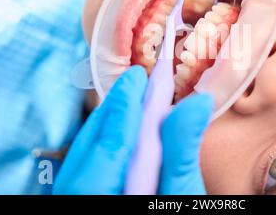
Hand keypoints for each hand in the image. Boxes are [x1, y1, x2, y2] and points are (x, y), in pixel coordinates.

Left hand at [53, 65, 212, 193]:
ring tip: (129, 102)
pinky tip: (121, 139)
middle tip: (136, 79)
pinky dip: (105, 147)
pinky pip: (86, 168)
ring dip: (110, 125)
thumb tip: (197, 101)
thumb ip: (182, 153)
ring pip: (86, 155)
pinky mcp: (86, 201)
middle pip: (94, 143)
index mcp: (101, 191)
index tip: (138, 74)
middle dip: (116, 107)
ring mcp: (78, 199)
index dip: (126, 104)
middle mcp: (81, 194)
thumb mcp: (182, 196)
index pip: (112, 140)